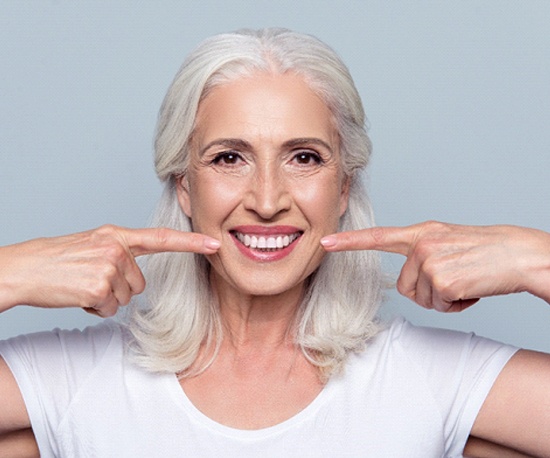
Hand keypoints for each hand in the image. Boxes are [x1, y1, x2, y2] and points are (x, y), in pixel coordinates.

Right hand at [0, 225, 219, 316]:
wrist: (23, 268)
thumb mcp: (92, 244)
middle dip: (119, 288)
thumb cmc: (57, 259)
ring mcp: (109, 266)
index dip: (191, 243)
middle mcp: (116, 247)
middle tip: (91, 279)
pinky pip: (110, 309)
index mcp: (117, 235)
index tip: (214, 244)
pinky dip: (95, 308)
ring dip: (106, 299)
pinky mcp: (100, 287)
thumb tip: (138, 274)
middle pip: (140, 283)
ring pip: (126, 298)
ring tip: (82, 285)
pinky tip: (78, 295)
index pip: (161, 238)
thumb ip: (120, 251)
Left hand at [321, 221, 549, 311]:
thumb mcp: (448, 243)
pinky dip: (457, 305)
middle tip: (454, 279)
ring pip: (421, 299)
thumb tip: (405, 282)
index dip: (350, 242)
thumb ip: (422, 254)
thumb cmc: (485, 252)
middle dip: (428, 292)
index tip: (325, 243)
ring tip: (465, 281)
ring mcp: (429, 260)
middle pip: (404, 286)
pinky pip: (439, 306)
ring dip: (444, 299)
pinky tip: (471, 289)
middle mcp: (421, 243)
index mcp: (422, 233)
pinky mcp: (441, 279)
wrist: (518, 254)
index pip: (379, 237)